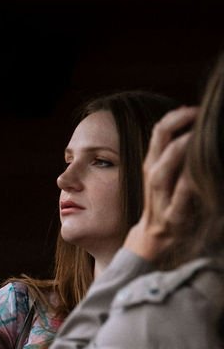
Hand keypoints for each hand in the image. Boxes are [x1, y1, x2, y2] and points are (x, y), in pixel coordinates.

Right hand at [124, 104, 198, 263]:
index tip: (193, 108)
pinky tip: (195, 175)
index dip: (174, 118)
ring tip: (193, 138)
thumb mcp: (166, 175)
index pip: (158, 134)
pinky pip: (178, 200)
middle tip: (196, 113)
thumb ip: (173, 152)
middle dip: (175, 126)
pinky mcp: (173, 219)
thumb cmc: (165, 202)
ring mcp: (161, 200)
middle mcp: (153, 180)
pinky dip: (186, 186)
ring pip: (161, 173)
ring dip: (176, 153)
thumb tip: (188, 121)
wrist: (152, 240)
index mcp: (153, 166)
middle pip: (158, 147)